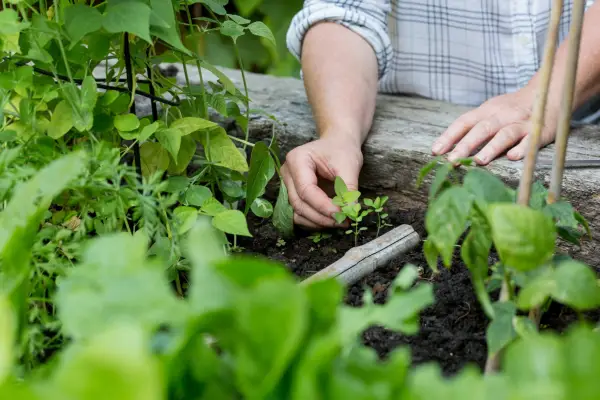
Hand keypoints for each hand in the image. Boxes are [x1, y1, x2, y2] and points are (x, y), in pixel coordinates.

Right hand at [281, 136, 362, 228]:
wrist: (337, 144)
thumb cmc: (342, 150)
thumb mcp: (349, 166)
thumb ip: (348, 189)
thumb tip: (350, 212)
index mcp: (297, 160)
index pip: (306, 190)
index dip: (323, 206)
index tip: (341, 214)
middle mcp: (287, 173)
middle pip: (299, 203)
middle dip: (321, 217)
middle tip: (343, 222)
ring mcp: (287, 185)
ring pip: (297, 212)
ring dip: (317, 221)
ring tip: (339, 221)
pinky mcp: (293, 195)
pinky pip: (300, 214)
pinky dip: (315, 220)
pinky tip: (330, 220)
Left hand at [431, 85, 557, 164]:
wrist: (548, 92)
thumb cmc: (512, 108)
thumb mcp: (490, 111)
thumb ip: (472, 126)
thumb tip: (445, 147)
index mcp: (487, 111)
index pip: (464, 122)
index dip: (449, 136)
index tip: (435, 151)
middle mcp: (502, 115)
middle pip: (482, 129)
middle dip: (465, 145)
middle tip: (451, 161)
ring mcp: (521, 123)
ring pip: (505, 135)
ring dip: (491, 148)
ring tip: (479, 161)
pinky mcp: (540, 132)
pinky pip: (531, 141)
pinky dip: (522, 149)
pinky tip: (512, 157)